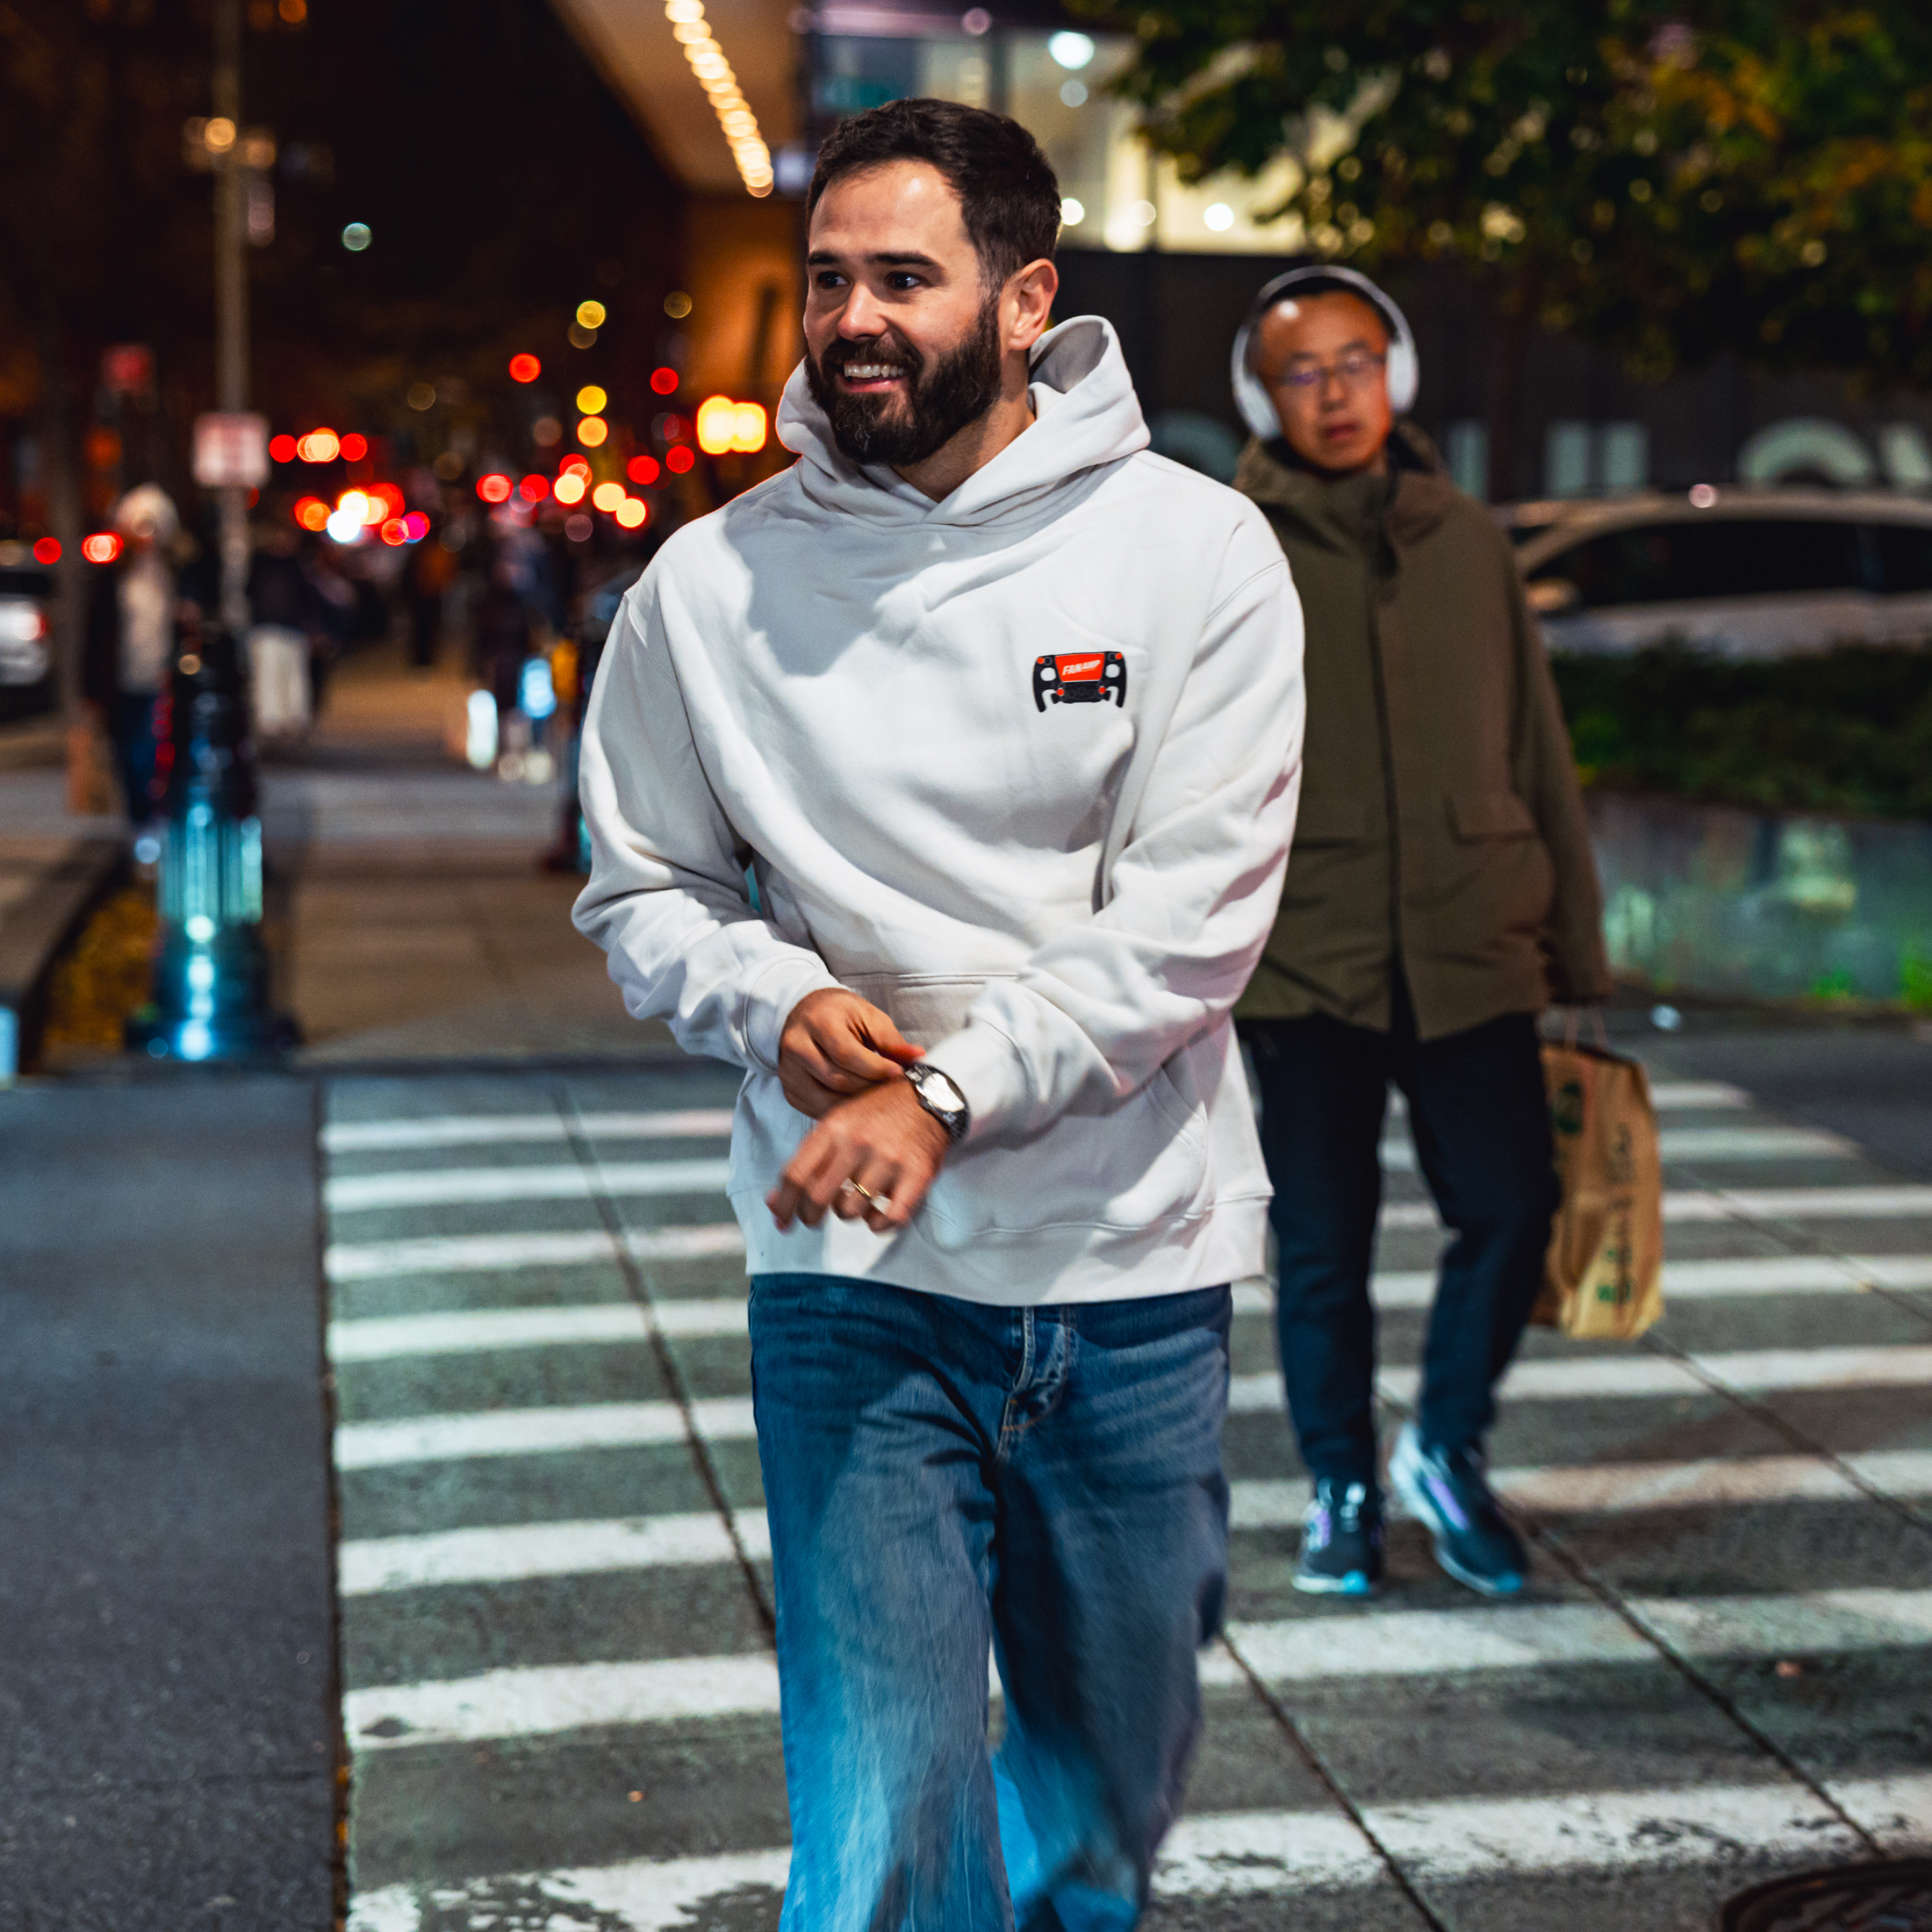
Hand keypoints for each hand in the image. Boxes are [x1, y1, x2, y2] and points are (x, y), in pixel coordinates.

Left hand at [767, 1078, 949, 1235]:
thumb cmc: (877, 1113)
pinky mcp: (916, 1175)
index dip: (784, 1205)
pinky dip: (879, 1224)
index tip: (782, 1222)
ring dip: (848, 1214)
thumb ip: (808, 1159)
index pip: (796, 1175)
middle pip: (818, 1197)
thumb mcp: (838, 1123)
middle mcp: (858, 1143)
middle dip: (810, 1216)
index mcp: (833, 1128)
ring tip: (856, 1202)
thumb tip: (774, 1203)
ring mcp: (888, 1160)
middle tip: (814, 1219)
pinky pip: (889, 1218)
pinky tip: (878, 1214)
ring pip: (851, 1211)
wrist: (929, 1097)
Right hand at [777, 987, 920, 1119]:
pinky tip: (859, 1105)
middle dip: (870, 1087)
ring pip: (828, 1100)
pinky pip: (819, 1110)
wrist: (805, 1014)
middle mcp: (797, 1047)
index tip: (899, 1075)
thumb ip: (891, 1040)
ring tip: (879, 1099)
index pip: (846, 1054)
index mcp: (818, 1022)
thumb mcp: (868, 1017)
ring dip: (858, 1104)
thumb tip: (919, 1058)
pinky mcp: (790, 1091)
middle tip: (893, 1090)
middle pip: (838, 1080)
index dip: (876, 1068)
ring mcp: (789, 1072)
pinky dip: (843, 1111)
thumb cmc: (841, 1015)